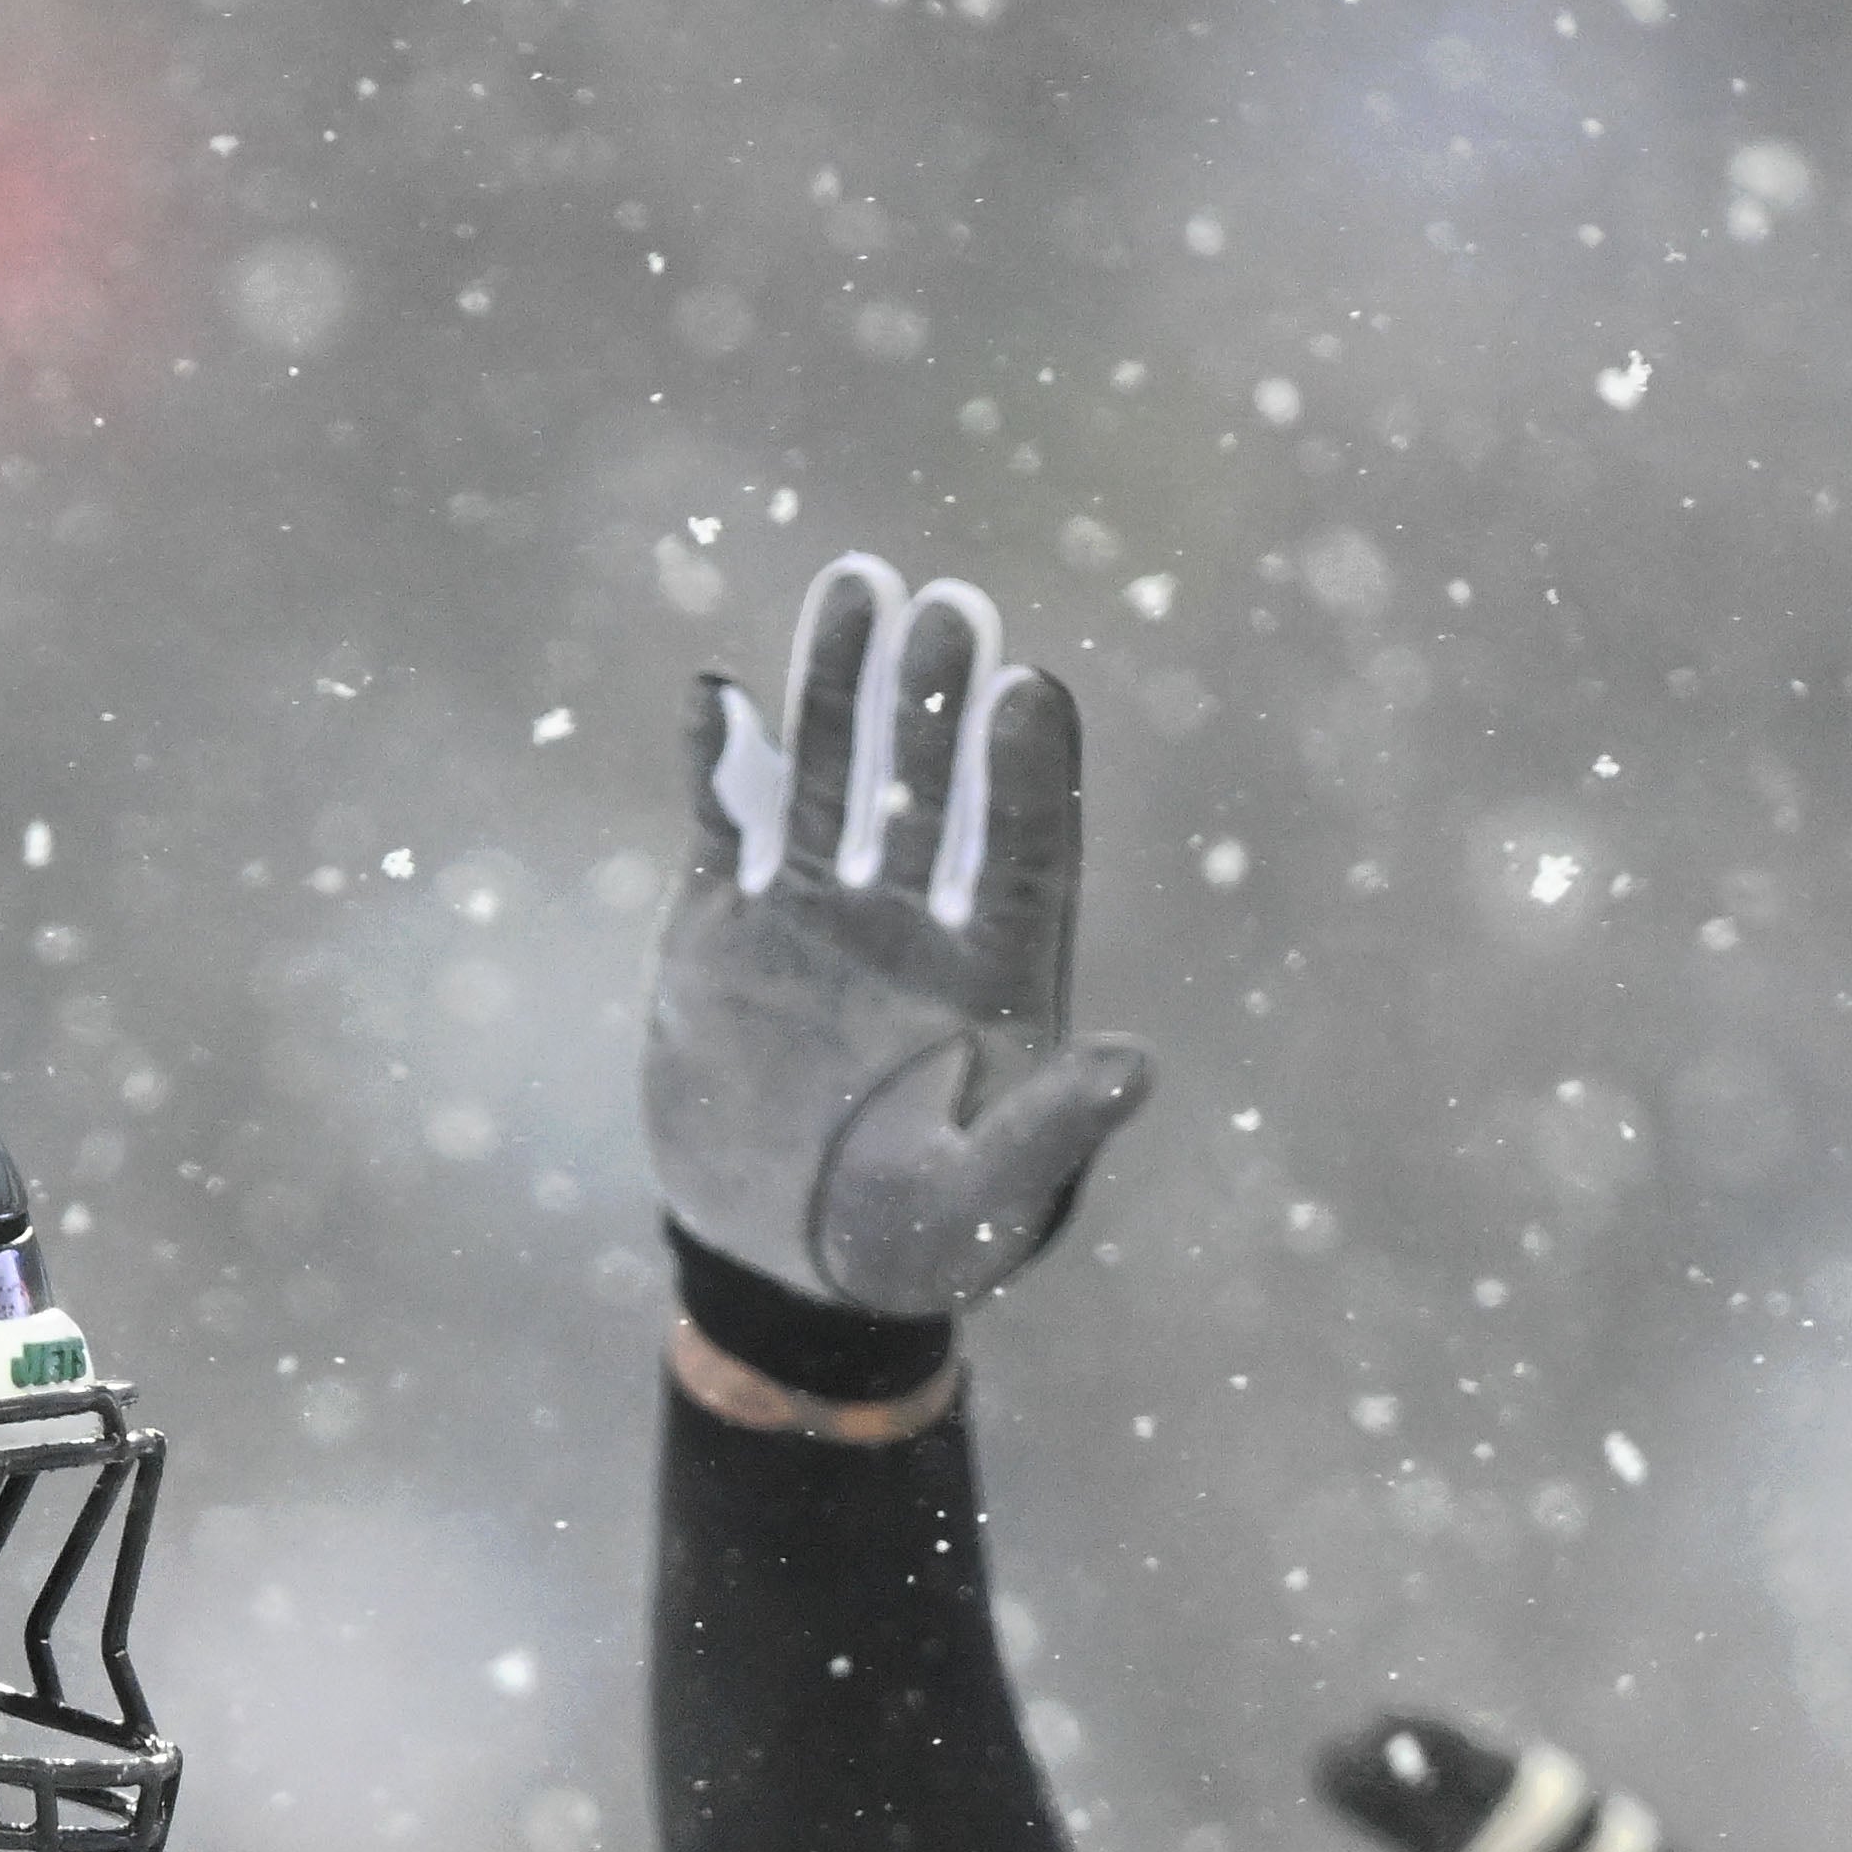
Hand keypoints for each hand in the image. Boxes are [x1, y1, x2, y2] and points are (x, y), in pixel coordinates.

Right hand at [644, 552, 1150, 1345]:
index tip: (1026, 690)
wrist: (781, 1268)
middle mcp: (915, 919)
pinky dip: (719, 762)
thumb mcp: (983, 1210)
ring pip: (834, 775)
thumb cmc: (911, 1248)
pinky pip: (726, 824)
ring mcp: (819, 913)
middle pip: (931, 785)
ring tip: (855, 583)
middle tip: (951, 607)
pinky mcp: (729, 926)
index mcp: (995, 969)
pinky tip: (716, 692)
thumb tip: (1134, 1066)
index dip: (1025, 773)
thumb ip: (1049, 1136)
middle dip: (939, 698)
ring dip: (842, 685)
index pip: (1020, 847)